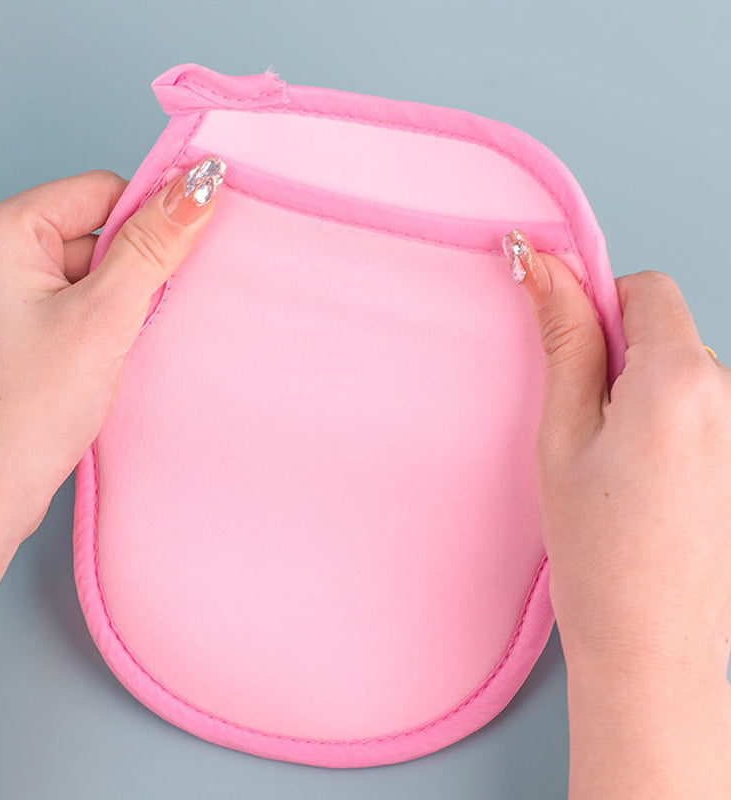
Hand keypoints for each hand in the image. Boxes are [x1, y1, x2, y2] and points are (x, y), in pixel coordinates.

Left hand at [0, 157, 225, 564]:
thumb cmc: (20, 414)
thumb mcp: (103, 320)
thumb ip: (153, 247)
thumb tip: (199, 184)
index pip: (99, 191)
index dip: (147, 224)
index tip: (175, 264)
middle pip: (91, 232)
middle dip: (129, 274)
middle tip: (133, 324)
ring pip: (83, 273)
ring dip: (115, 305)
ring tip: (109, 352)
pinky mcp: (4, 330)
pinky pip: (67, 306)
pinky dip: (96, 327)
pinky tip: (97, 363)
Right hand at [504, 229, 730, 797]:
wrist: (652, 648)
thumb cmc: (600, 552)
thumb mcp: (563, 436)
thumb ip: (564, 342)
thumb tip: (545, 268)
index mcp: (682, 380)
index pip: (646, 290)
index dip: (598, 306)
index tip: (565, 341)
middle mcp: (730, 397)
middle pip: (665, 333)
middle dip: (617, 355)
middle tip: (578, 420)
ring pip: (680, 374)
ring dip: (639, 394)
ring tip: (608, 462)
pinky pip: (699, 414)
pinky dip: (663, 426)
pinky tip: (639, 481)